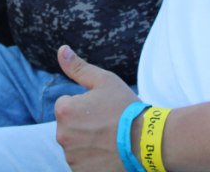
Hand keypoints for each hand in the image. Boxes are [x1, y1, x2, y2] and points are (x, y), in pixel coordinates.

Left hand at [54, 45, 138, 171]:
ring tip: (111, 140)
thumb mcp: (104, 81)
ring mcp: (72, 157)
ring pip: (76, 146)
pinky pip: (82, 163)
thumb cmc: (126, 108)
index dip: (85, 106)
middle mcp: (62, 135)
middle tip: (108, 125)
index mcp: (64, 111)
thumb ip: (78, 67)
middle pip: (69, 127)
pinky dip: (92, 160)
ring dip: (87, 143)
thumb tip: (61, 50)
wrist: (148, 141)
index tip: (102, 110)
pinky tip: (109, 154)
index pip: (66, 105)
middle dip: (84, 125)